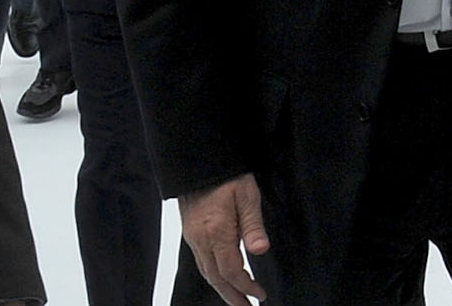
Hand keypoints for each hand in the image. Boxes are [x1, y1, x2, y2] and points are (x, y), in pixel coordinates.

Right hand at [181, 173, 269, 303]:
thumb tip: (261, 250)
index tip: (260, 295)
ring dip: (221, 289)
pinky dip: (213, 275)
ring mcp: (193, 236)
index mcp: (216, 231)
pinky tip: (221, 277)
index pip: (231, 271)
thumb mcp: (247, 194)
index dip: (246, 287)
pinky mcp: (190, 231)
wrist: (197, 158)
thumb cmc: (225, 173)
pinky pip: (201, 261)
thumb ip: (253, 224)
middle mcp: (201, 239)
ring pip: (206, 272)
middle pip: (215, 278)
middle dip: (232, 297)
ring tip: (236, 300)